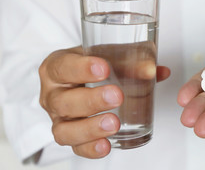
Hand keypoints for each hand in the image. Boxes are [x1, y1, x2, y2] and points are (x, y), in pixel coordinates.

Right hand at [39, 46, 169, 157]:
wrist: (82, 77)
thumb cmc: (94, 63)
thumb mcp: (109, 55)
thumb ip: (130, 60)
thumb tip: (152, 70)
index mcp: (57, 67)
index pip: (62, 67)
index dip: (81, 69)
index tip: (104, 68)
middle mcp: (52, 94)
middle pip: (63, 101)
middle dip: (91, 100)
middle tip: (117, 96)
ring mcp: (58, 118)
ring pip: (64, 130)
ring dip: (90, 129)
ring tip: (114, 124)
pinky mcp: (68, 135)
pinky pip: (74, 147)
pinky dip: (90, 148)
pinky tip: (106, 145)